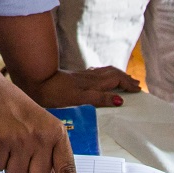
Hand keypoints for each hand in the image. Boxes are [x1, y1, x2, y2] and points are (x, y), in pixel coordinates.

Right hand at [0, 78, 84, 172]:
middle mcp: (42, 137)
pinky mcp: (0, 142)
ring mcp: (21, 140)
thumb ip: (50, 156)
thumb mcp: (42, 129)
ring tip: (9, 144)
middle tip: (21, 156)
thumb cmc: (17, 112)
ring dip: (10, 166)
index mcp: (57, 134)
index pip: (67, 169)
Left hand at [23, 66, 140, 108]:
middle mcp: (90, 78)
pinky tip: (102, 78)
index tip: (138, 90)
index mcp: (93, 83)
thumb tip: (120, 100)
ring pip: (105, 72)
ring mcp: (82, 76)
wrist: (35, 81)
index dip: (128, 84)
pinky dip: (105, 75)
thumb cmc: (55, 93)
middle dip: (126, 78)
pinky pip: (96, 73)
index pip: (117, 80)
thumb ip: (100, 99)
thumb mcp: (79, 99)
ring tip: (124, 79)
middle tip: (135, 84)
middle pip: (113, 73)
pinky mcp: (75, 77)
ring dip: (117, 75)